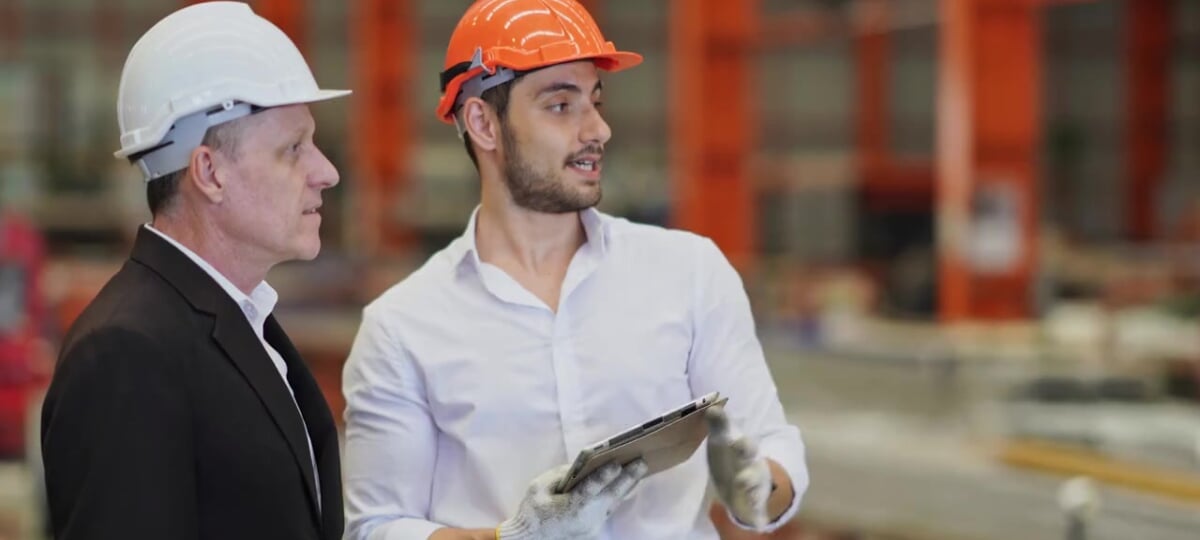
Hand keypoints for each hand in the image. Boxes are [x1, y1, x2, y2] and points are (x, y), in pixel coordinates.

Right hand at [497, 459, 646, 539]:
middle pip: (611, 496)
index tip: (618, 462)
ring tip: (639, 470)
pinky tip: (626, 484)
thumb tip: (582, 465)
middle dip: (628, 478)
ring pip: (614, 503)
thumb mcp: (538, 487)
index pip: (591, 488)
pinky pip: (609, 509)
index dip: (605, 475)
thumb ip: (560, 474)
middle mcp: (585, 518)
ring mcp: (592, 526)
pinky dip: (618, 495)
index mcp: (570, 507)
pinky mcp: (594, 529)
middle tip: (642, 462)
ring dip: (627, 486)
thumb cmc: (533, 512)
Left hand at [705, 405, 771, 529]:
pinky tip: (759, 524)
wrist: (746, 476)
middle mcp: (751, 465)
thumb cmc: (730, 454)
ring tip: (744, 486)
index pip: (744, 443)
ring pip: (752, 484)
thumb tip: (711, 407)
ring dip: (749, 485)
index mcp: (744, 449)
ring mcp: (753, 484)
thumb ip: (719, 424)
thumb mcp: (724, 437)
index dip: (741, 440)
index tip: (737, 441)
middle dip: (746, 459)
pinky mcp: (751, 500)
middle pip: (749, 462)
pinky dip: (758, 516)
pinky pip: (756, 509)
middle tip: (742, 457)